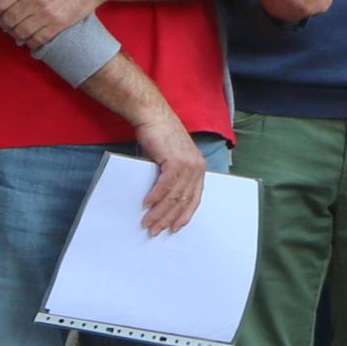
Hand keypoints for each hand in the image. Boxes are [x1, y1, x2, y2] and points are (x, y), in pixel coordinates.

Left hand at [0, 0, 105, 46]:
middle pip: (8, 20)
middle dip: (3, 22)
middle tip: (5, 20)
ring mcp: (47, 14)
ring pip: (20, 32)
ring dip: (14, 32)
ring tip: (15, 28)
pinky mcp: (58, 25)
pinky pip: (36, 40)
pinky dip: (29, 41)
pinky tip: (29, 36)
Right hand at [132, 115, 207, 234]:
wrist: (153, 116)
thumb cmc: (160, 135)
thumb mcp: (171, 159)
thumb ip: (172, 177)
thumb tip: (163, 198)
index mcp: (199, 167)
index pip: (195, 198)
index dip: (185, 215)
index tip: (175, 227)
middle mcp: (197, 167)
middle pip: (183, 200)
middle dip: (168, 218)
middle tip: (156, 230)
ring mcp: (188, 164)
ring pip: (174, 196)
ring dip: (159, 212)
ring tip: (149, 222)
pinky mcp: (175, 161)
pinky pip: (165, 186)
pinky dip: (156, 197)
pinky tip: (147, 205)